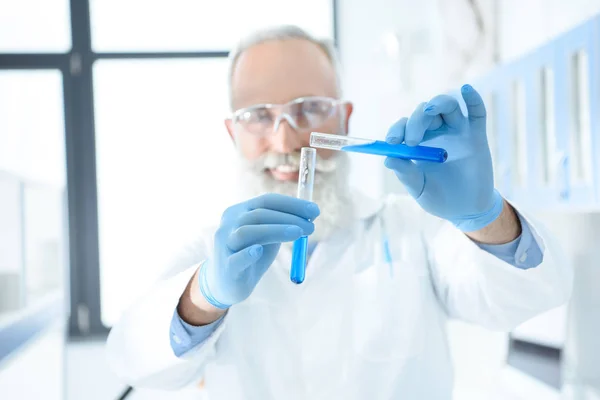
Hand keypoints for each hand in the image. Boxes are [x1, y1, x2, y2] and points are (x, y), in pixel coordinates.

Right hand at [199, 193, 319, 308]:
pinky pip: (236, 259)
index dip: (291, 204)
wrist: (227, 283)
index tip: (314, 210)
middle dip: (288, 217)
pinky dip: (248, 254)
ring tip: (298, 233)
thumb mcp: (267, 236)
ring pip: (247, 232)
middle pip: (258, 214)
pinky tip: (258, 251)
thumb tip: (310, 215)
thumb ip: (283, 224)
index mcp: (240, 211)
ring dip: (275, 230)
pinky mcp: (227, 267)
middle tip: (311, 226)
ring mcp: (225, 245)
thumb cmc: (250, 254)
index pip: (266, 200)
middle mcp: (229, 224)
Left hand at [384, 84, 502, 231]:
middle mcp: (436, 132)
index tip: (392, 142)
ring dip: (436, 104)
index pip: (404, 126)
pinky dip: (473, 99)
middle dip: (415, 121)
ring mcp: (457, 131)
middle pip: (424, 113)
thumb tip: (388, 159)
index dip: (397, 129)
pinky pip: (477, 113)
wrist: (466, 210)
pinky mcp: (476, 135)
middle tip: (411, 141)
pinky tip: (467, 90)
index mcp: (418, 142)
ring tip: (428, 113)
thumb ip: (406, 174)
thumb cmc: (439, 198)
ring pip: (447, 105)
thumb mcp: (419, 188)